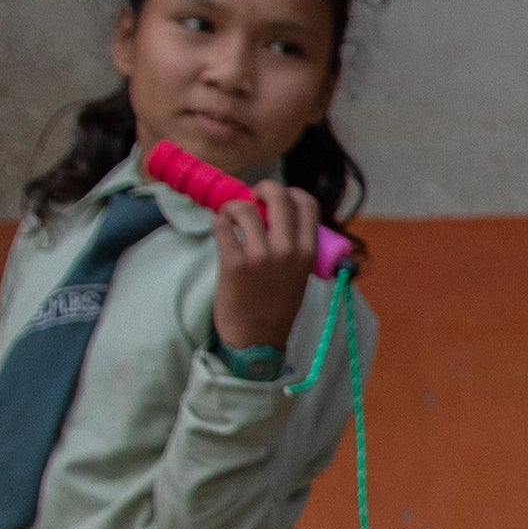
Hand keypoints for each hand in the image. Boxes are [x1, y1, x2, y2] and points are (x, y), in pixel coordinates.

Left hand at [208, 181, 319, 360]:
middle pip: (278, 197)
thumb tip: (278, 219)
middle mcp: (288, 250)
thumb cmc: (276, 308)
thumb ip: (296, 248)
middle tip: (252, 196)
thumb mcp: (299, 276)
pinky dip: (219, 221)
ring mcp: (260, 256)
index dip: (292, 193)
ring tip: (231, 216)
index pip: (308, 204)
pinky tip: (221, 227)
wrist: (256, 340)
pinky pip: (223, 225)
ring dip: (234, 206)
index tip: (278, 199)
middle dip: (263, 188)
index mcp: (308, 252)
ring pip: (245, 208)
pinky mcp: (234, 262)